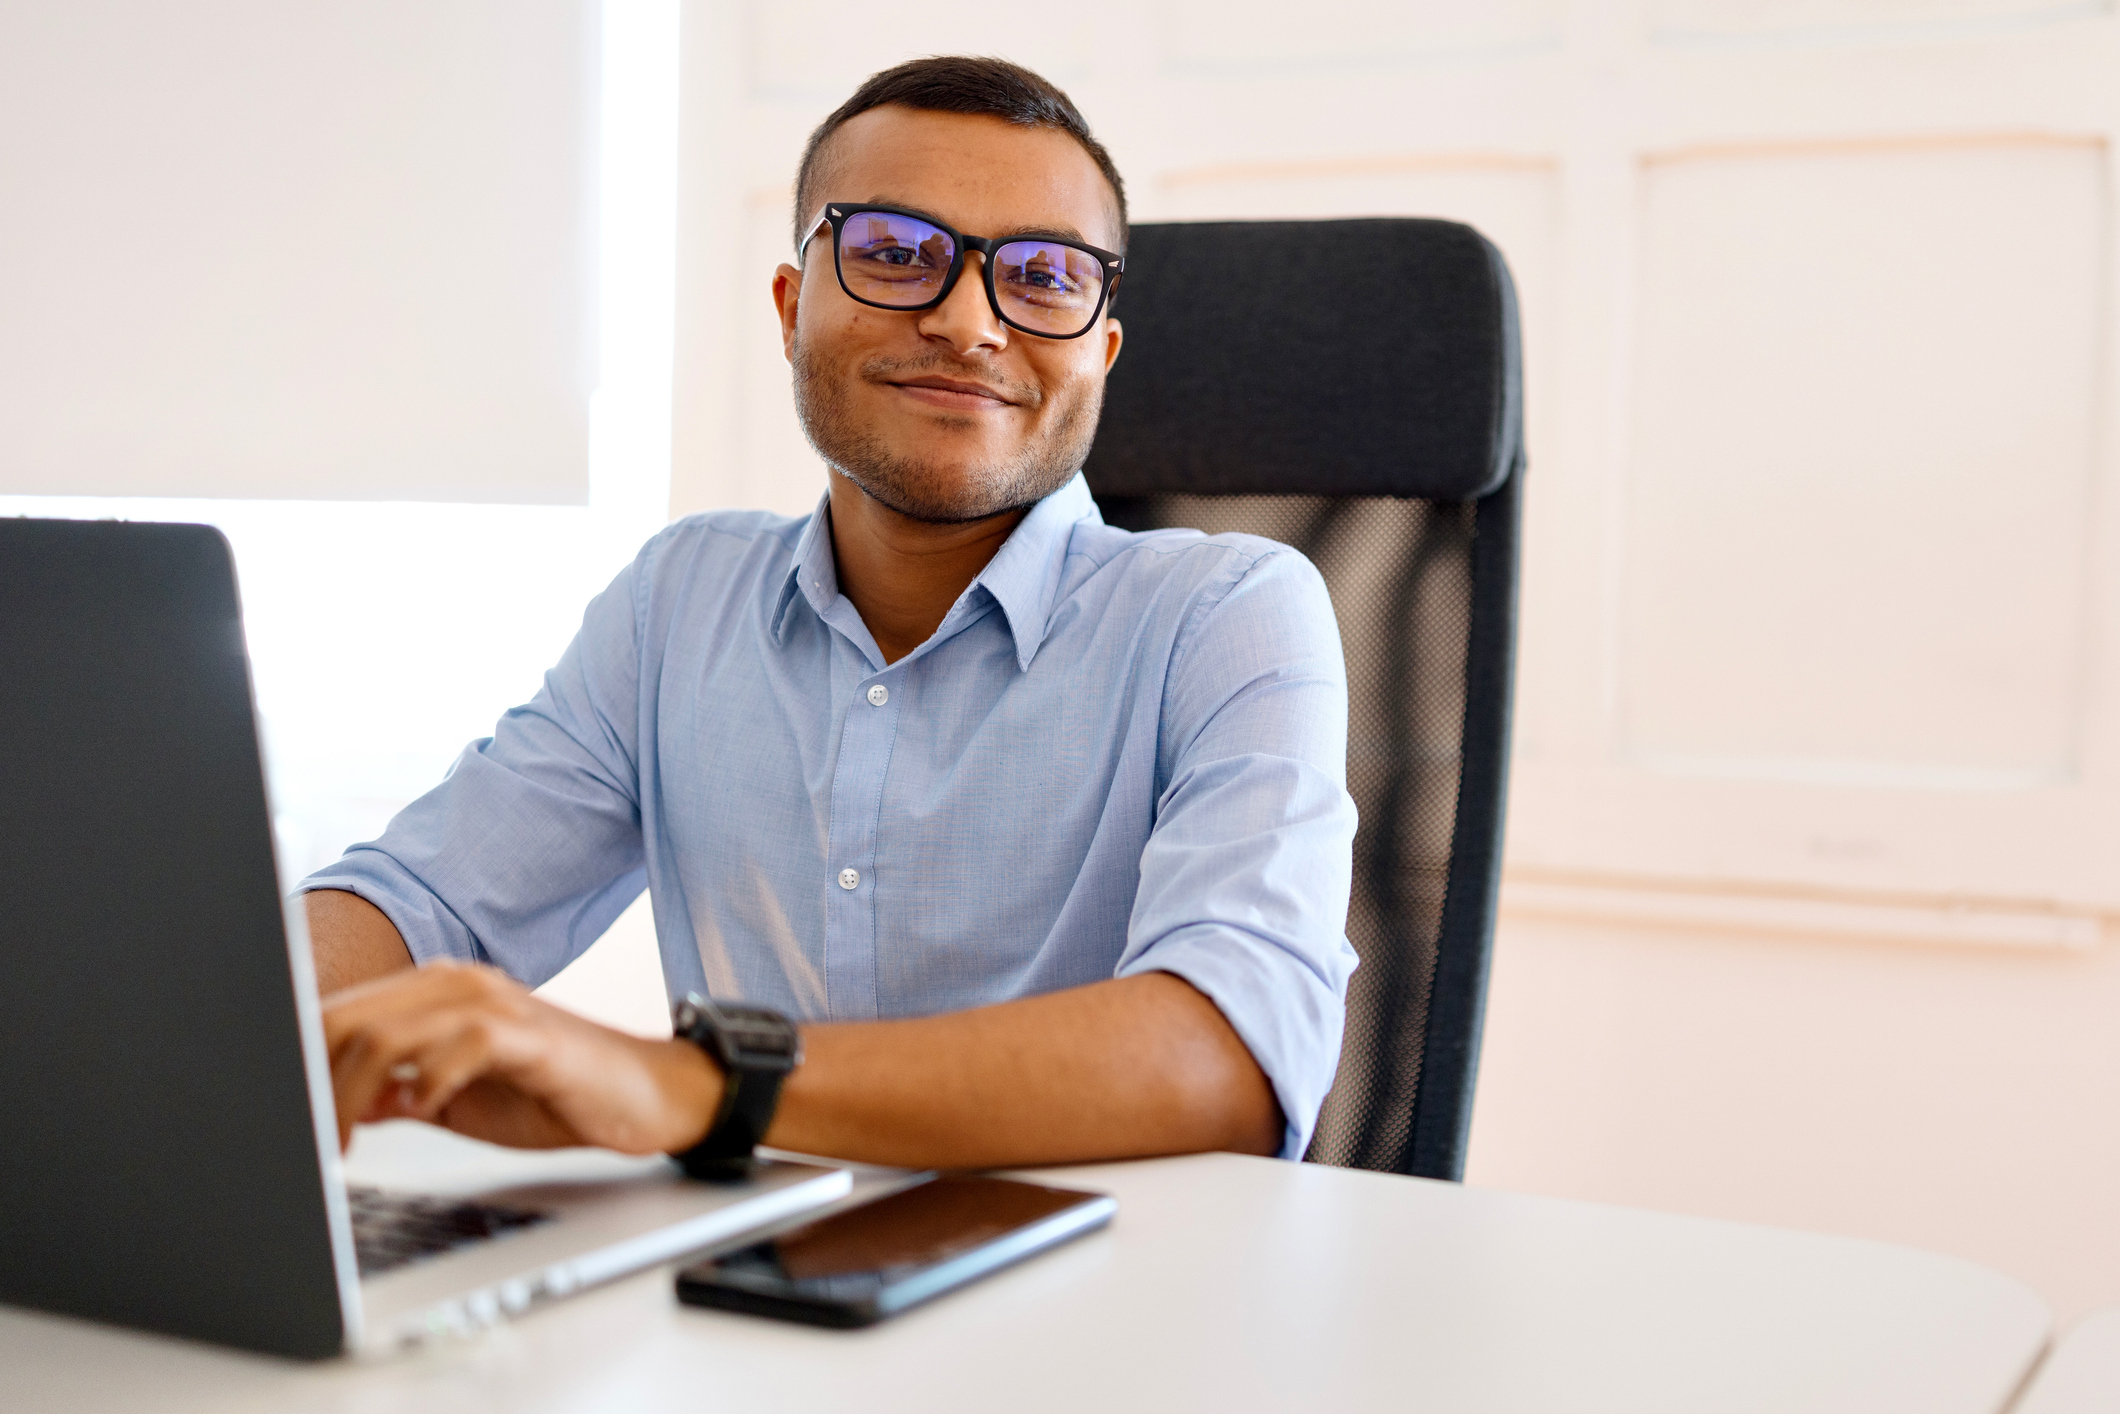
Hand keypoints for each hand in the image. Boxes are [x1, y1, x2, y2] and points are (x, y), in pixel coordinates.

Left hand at [320, 961, 721, 1155]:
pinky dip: (430, 1082)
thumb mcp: (455, 1101)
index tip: (283, 1120)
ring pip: (391, 1033)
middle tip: (308, 1143)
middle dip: (316, 1086)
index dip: (302, 1066)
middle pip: (351, 1020)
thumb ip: (396, 1093)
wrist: (640, 1097)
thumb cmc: (552, 1094)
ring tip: (347, 1140)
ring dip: (354, 1093)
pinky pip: (464, 1044)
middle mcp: (458, 985)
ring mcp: (495, 1004)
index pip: (341, 1015)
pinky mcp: (530, 1033)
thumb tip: (335, 1104)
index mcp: (434, 994)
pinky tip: (420, 1112)